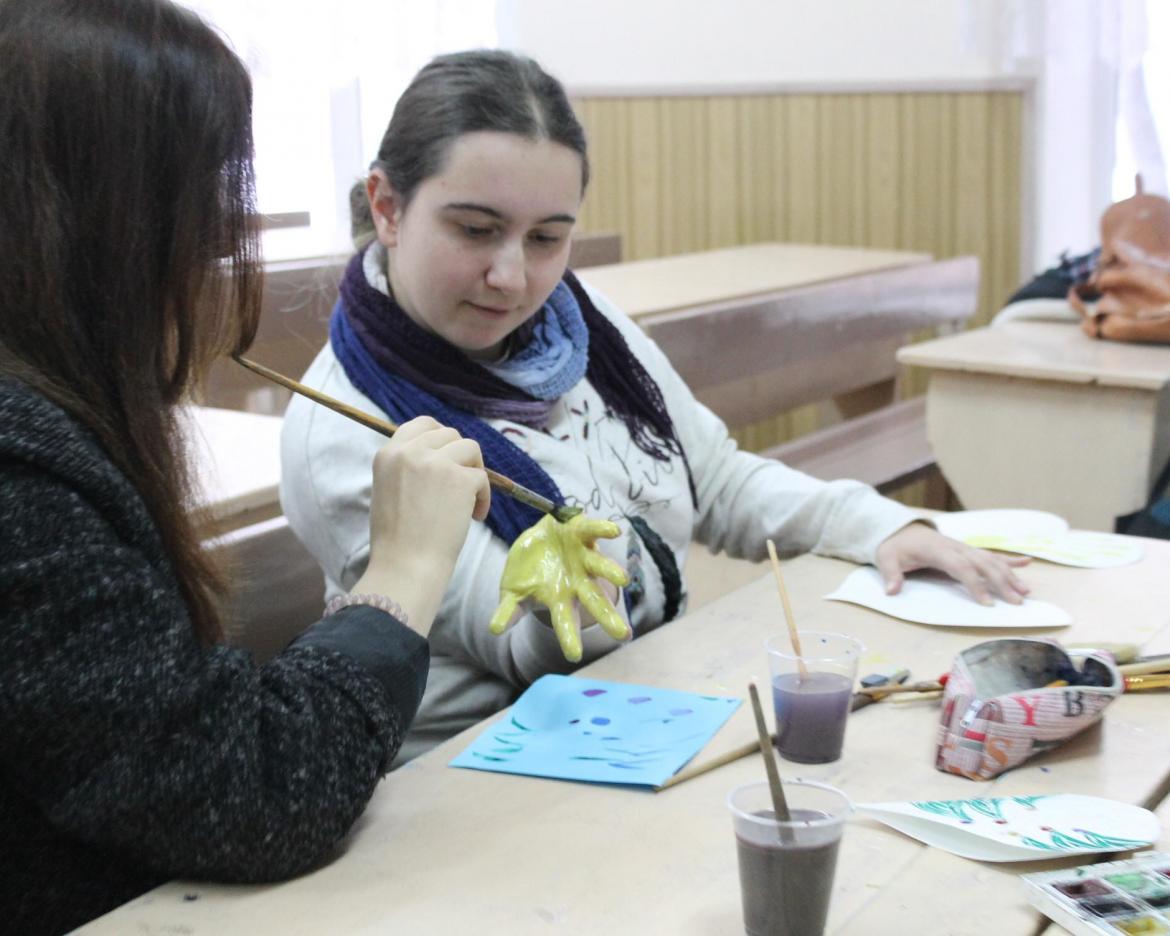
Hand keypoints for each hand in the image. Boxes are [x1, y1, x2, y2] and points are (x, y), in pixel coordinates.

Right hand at [353, 417, 490, 633]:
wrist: (405, 566)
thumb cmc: (396, 539)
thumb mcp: (389, 489)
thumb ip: (409, 467)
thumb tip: (441, 456)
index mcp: (388, 453)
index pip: (421, 424)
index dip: (441, 437)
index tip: (449, 455)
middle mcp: (410, 451)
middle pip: (450, 434)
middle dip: (460, 456)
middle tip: (462, 483)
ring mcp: (436, 462)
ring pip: (470, 448)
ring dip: (474, 471)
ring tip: (470, 499)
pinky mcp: (460, 479)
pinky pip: (482, 477)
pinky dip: (484, 497)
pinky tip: (475, 516)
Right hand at [489, 514, 630, 661]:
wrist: (537, 541)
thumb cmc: (527, 572)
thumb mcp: (513, 592)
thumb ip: (509, 609)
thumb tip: (495, 629)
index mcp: (561, 598)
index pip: (564, 621)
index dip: (569, 637)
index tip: (574, 655)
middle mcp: (577, 581)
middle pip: (594, 601)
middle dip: (608, 617)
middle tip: (622, 635)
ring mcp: (583, 557)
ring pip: (600, 567)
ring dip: (611, 572)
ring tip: (623, 579)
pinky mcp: (582, 533)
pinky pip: (593, 531)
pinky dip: (602, 529)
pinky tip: (615, 531)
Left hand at [874, 523, 1029, 605]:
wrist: (900, 529)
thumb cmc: (895, 546)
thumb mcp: (886, 558)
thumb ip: (891, 574)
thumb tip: (891, 591)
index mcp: (938, 551)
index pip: (961, 567)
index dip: (975, 584)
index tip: (988, 602)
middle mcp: (956, 548)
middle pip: (983, 564)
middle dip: (1001, 582)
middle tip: (1017, 601)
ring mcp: (964, 548)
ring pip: (991, 560)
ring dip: (1010, 575)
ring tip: (1026, 591)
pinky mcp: (967, 550)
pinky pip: (991, 554)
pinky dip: (1009, 559)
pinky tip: (1027, 563)